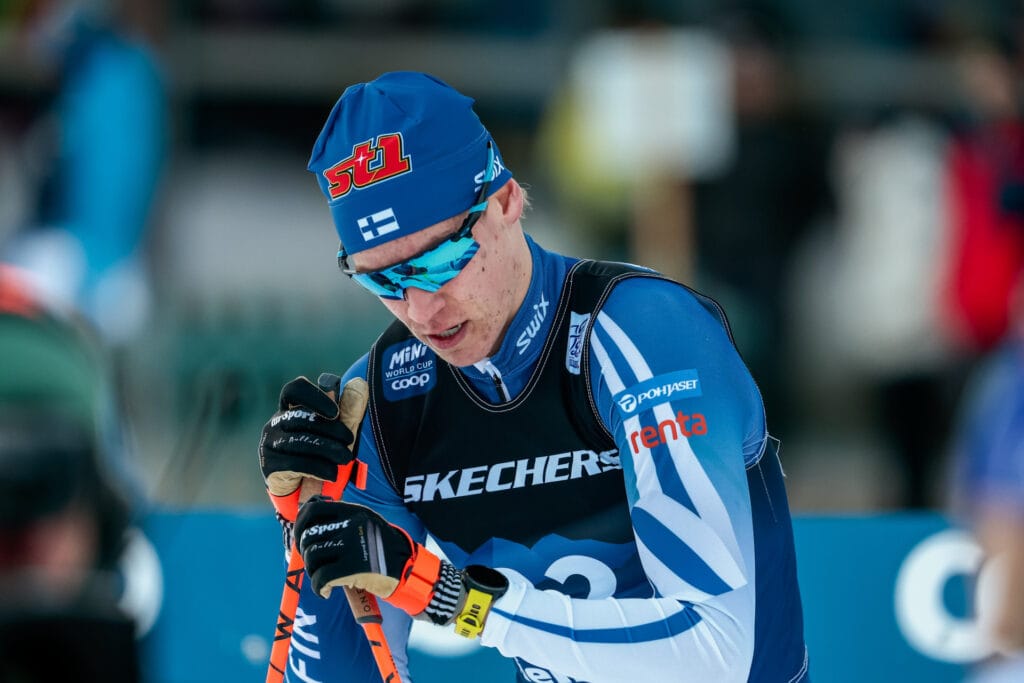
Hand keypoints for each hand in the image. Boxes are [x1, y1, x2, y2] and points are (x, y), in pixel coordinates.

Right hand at [258, 375, 367, 520]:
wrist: (308, 493)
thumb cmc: (323, 455)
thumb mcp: (340, 432)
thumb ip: (350, 410)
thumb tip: (359, 383)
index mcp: (292, 408)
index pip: (294, 390)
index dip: (314, 396)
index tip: (335, 412)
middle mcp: (276, 423)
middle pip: (302, 418)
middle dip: (331, 430)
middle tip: (349, 442)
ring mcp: (269, 444)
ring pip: (299, 441)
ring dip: (328, 450)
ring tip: (345, 459)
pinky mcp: (270, 466)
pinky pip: (294, 463)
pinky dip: (318, 468)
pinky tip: (332, 473)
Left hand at [294, 497, 416, 600]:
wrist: (409, 570)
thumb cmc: (383, 550)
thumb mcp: (366, 524)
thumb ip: (342, 521)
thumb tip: (306, 529)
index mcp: (354, 511)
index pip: (314, 510)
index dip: (301, 524)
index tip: (302, 538)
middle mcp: (353, 524)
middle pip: (310, 536)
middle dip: (305, 554)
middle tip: (314, 565)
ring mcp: (353, 545)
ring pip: (312, 556)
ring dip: (312, 572)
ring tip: (323, 580)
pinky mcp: (353, 568)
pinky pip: (321, 577)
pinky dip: (319, 588)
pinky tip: (325, 592)